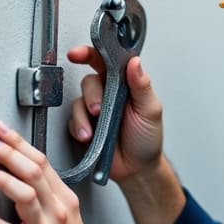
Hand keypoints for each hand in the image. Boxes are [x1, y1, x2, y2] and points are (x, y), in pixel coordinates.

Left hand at [0, 121, 152, 223]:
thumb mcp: (68, 217)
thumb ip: (49, 195)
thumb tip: (26, 172)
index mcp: (64, 201)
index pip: (42, 163)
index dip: (20, 145)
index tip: (2, 132)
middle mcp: (56, 213)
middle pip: (33, 173)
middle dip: (9, 153)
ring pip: (25, 198)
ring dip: (3, 181)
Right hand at [67, 47, 163, 184]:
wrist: (137, 169)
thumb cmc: (147, 138)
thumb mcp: (150, 110)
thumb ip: (142, 85)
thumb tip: (135, 62)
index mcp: (125, 84)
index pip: (107, 62)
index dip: (90, 54)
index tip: (78, 53)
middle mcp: (108, 93)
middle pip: (89, 81)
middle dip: (91, 94)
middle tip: (98, 109)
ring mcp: (94, 110)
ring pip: (78, 101)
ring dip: (83, 115)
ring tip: (93, 130)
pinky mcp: (84, 126)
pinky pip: (72, 121)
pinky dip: (78, 128)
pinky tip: (88, 137)